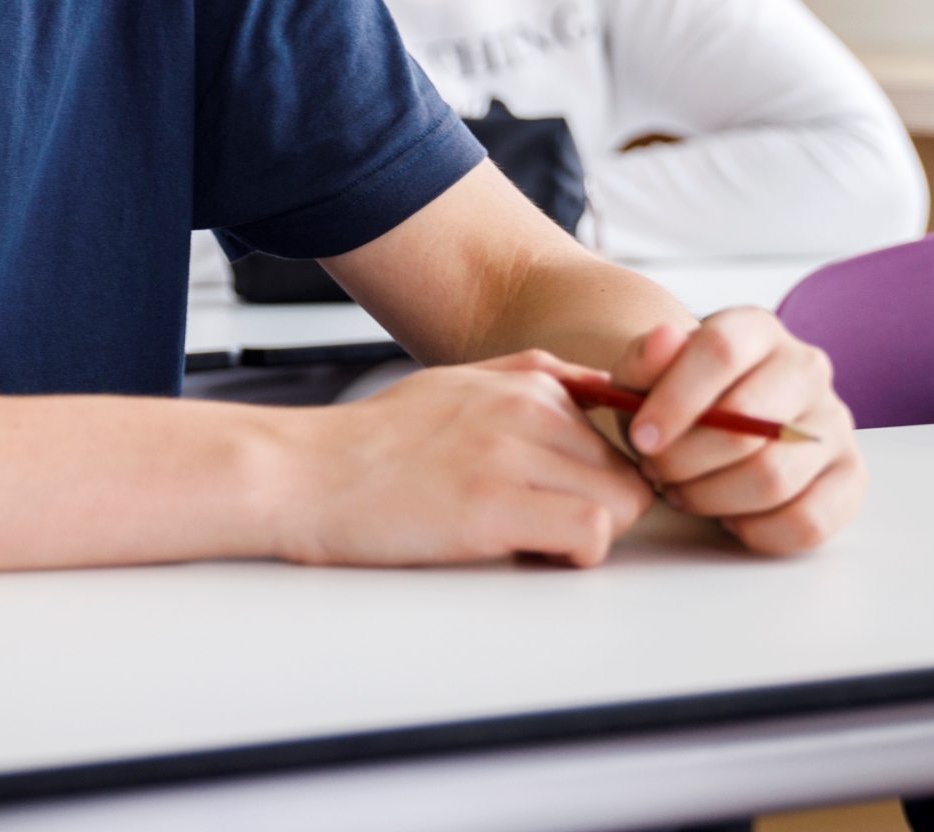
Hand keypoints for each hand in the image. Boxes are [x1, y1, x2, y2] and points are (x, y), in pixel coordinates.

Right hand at [267, 351, 652, 566]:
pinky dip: (576, 555)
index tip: (583, 496)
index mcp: (529, 378)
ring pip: (623, 501)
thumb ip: (532, 381)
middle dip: (603, 507)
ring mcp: (512, 452)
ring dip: (590, 532)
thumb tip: (597, 392)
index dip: (611, 474)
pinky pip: (591, 532)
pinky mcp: (492, 505)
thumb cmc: (374, 442)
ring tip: (535, 540)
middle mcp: (529, 405)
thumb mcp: (461, 384)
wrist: (301, 473)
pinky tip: (533, 553)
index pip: (626, 429)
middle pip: (631, 471)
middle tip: (551, 527)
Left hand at [605, 309, 862, 553]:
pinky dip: (757, 531)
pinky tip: (731, 516)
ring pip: (774, 477)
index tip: (643, 438)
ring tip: (684, 493)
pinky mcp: (850, 475)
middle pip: (749, 421)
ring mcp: (835, 422)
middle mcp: (806, 368)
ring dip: (713, 498)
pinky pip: (808, 521)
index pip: (722, 350)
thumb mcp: (647, 377)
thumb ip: (644, 361)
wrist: (719, 425)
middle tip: (657, 471)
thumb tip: (663, 342)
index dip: (676, 400)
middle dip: (687, 459)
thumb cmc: (680, 402)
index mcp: (758, 330)